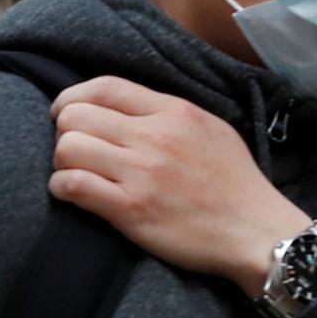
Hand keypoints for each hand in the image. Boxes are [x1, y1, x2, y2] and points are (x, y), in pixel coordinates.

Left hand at [48, 77, 314, 297]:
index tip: (67, 114)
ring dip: (61, 161)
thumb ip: (168, 113)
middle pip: (76, 116)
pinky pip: (73, 186)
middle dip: (64, 132)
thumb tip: (125, 107)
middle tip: (74, 151)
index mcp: (173, 112)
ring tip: (74, 173)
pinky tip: (70, 193)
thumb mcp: (210, 128)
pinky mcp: (130, 210)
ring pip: (67, 148)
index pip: (105, 86)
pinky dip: (61, 188)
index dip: (73, 97)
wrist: (255, 231)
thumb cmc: (234, 183)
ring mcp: (141, 173)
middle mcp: (154, 137)